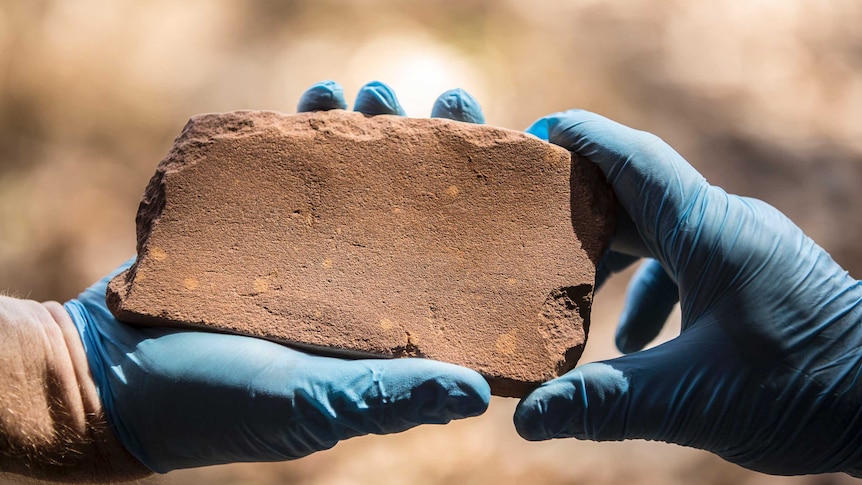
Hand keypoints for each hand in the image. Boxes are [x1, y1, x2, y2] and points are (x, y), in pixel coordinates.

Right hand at [64, 81, 490, 472]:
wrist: (111, 380)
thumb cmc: (220, 408)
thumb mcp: (314, 404)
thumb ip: (387, 394)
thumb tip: (478, 392)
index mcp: (382, 325)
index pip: (453, 260)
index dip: (486, 211)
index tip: (514, 156)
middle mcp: (353, 282)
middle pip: (410, 203)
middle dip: (433, 149)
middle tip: (447, 100)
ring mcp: (302, 248)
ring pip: (352, 176)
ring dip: (370, 128)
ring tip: (376, 92)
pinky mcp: (252, 223)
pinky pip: (288, 165)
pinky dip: (304, 127)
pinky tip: (319, 97)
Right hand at [514, 110, 861, 474]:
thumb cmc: (808, 392)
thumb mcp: (691, 399)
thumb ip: (602, 402)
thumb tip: (526, 417)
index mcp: (709, 232)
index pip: (633, 160)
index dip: (580, 140)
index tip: (534, 139)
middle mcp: (727, 226)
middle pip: (638, 192)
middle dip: (581, 206)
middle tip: (527, 223)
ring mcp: (744, 247)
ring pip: (661, 228)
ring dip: (614, 253)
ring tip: (569, 288)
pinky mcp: (754, 272)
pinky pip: (687, 260)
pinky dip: (650, 288)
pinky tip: (632, 340)